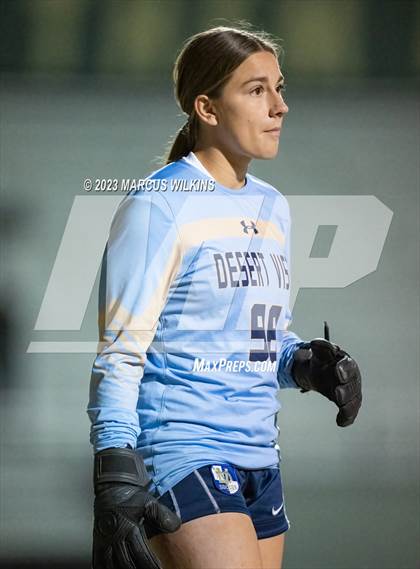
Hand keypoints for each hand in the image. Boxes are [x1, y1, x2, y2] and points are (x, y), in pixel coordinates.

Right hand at [92, 448, 180, 568]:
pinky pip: (98, 560)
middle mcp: (114, 536)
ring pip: (112, 564)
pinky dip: (104, 567)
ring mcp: (104, 539)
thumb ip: (162, 515)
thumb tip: (176, 526)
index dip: (151, 565)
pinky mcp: (98, 540)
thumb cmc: (130, 493)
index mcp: (128, 527)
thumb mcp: (148, 501)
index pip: (141, 553)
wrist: (112, 484)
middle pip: (127, 563)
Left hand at [292, 337, 361, 426]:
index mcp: (345, 362)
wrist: (317, 372)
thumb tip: (314, 343)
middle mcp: (351, 377)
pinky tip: (341, 422)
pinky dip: (347, 417)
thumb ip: (319, 347)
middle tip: (337, 393)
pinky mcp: (346, 401)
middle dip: (346, 389)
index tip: (337, 370)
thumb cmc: (321, 360)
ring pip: (354, 399)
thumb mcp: (318, 352)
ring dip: (348, 404)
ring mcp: (349, 390)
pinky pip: (349, 411)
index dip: (344, 368)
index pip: (348, 364)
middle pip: (352, 384)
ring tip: (340, 406)